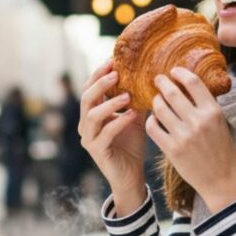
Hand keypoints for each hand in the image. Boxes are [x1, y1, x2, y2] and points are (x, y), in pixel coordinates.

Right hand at [78, 60, 146, 212]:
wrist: (132, 175)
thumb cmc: (132, 145)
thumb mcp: (135, 116)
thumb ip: (136, 98)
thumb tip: (149, 74)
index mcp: (92, 113)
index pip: (90, 88)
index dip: (99, 73)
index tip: (113, 60)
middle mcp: (86, 124)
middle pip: (86, 98)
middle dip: (100, 83)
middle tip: (116, 74)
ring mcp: (89, 138)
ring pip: (92, 115)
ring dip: (110, 103)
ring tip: (127, 95)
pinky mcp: (97, 151)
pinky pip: (105, 134)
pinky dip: (118, 122)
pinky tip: (131, 115)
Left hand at [147, 68, 235, 212]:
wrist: (221, 180)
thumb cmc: (221, 149)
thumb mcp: (220, 123)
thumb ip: (205, 105)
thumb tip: (188, 84)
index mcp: (213, 111)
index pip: (193, 82)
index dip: (180, 73)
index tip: (173, 70)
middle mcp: (198, 121)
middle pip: (172, 92)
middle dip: (161, 82)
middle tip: (157, 79)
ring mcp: (184, 136)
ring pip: (159, 108)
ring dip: (155, 101)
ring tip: (156, 101)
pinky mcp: (172, 150)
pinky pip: (153, 127)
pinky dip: (151, 121)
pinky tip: (154, 120)